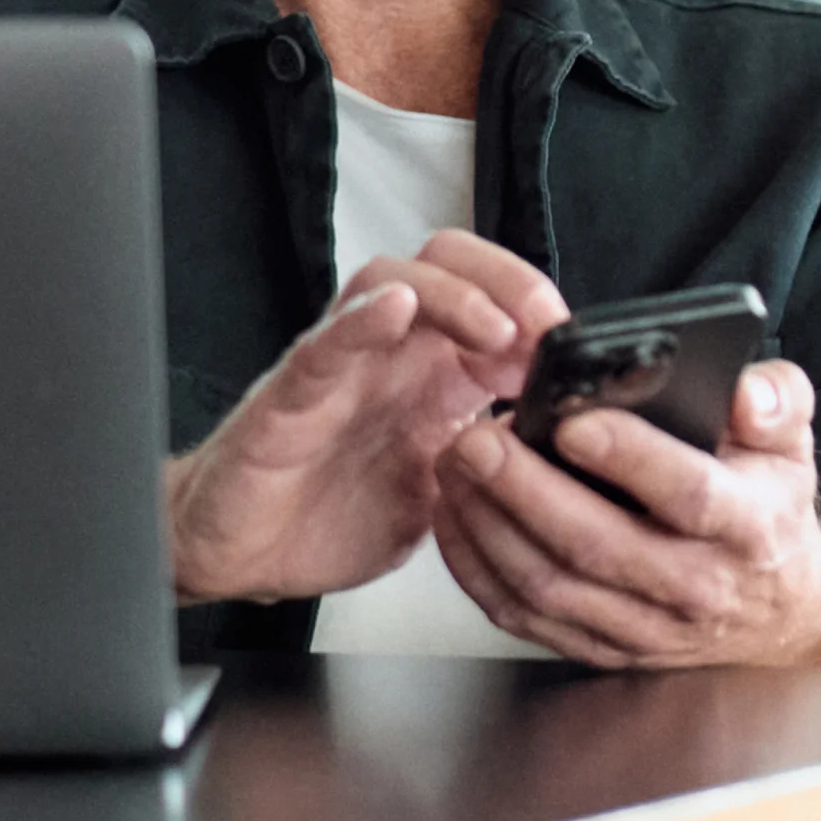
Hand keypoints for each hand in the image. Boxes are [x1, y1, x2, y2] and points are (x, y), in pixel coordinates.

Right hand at [165, 232, 568, 603]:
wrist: (244, 555)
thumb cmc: (332, 515)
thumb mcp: (441, 498)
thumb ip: (495, 467)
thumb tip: (568, 459)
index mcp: (432, 375)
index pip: (494, 301)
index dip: (540, 315)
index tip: (576, 353)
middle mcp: (388, 355)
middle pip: (448, 265)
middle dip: (506, 280)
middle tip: (544, 327)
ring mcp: (338, 367)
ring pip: (389, 281)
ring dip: (452, 294)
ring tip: (494, 326)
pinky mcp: (288, 397)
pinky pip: (323, 344)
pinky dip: (360, 321)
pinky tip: (393, 309)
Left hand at [429, 359, 820, 668]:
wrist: (777, 612)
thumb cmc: (768, 508)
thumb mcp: (791, 444)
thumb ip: (777, 400)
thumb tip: (747, 392)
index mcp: (746, 526)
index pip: (688, 493)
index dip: (630, 458)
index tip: (574, 421)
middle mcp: (694, 585)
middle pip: (596, 544)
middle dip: (524, 489)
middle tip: (476, 440)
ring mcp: (644, 626)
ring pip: (551, 585)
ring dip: (489, 526)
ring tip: (454, 467)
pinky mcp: (602, 648)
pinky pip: (526, 617)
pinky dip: (479, 571)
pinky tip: (456, 518)